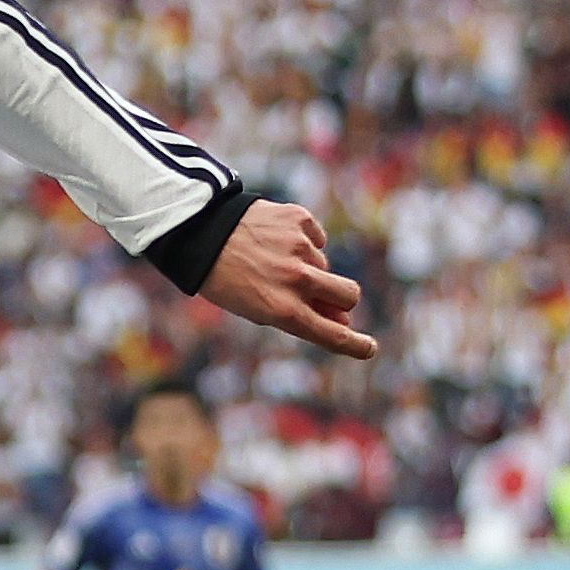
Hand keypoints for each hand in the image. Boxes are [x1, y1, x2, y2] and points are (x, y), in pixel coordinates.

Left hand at [202, 201, 375, 360]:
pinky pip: (316, 238)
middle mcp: (296, 280)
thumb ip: (299, 316)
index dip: (354, 345)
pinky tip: (276, 241)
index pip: (331, 334)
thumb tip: (341, 319)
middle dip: (343, 300)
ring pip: (325, 266)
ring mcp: (300, 248)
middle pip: (349, 295)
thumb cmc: (226, 280)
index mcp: (282, 310)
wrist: (200, 233)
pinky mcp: (300, 220)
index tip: (369, 349)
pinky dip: (302, 242)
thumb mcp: (256, 309)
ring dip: (309, 268)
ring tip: (272, 263)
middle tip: (326, 298)